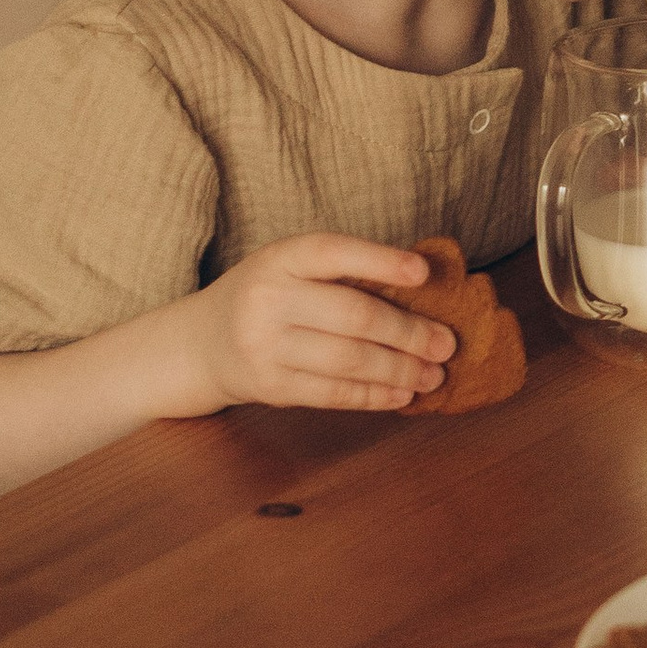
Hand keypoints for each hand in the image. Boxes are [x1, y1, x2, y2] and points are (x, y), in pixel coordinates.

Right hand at [171, 235, 455, 414]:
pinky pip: (333, 393)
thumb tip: (423, 288)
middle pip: (353, 315)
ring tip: (433, 374)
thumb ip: (342, 272)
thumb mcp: (289, 267)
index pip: (334, 252)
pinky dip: (374, 395)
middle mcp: (269, 299)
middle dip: (408, 332)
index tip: (423, 273)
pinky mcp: (270, 386)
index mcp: (280, 258)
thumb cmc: (266, 297)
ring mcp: (265, 346)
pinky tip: (402, 394)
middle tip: (446, 343)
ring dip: (400, 369)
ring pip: (348, 360)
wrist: (200, 343)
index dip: (380, 261)